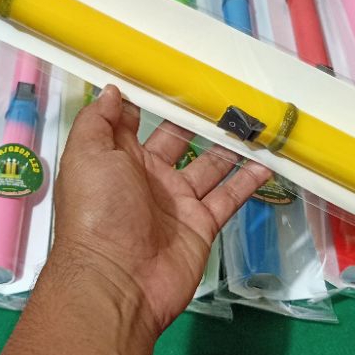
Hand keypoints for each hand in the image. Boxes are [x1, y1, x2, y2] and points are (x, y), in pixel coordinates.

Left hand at [50, 85, 271, 335]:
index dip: (149, 99)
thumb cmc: (98, 211)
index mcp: (117, 159)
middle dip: (196, 119)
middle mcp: (148, 178)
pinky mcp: (202, 225)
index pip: (133, 122)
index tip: (173, 74)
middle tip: (225, 93)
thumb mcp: (86, 156)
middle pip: (177, 140)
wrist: (118, 281)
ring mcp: (177, 202)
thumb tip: (111, 90)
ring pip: (209, 166)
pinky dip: (247, 181)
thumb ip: (98, 122)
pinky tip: (267, 162)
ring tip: (254, 121)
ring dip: (229, 146)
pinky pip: (227, 198)